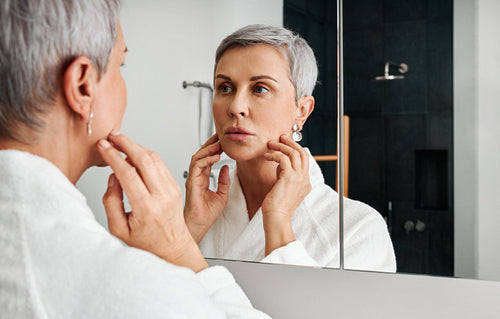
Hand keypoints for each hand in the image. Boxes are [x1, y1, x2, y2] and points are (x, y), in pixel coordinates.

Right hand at [97, 132, 207, 272]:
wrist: (172, 249)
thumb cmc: (146, 243)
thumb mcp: (119, 229)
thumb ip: (111, 201)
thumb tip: (113, 177)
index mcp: (146, 208)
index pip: (128, 173)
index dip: (113, 156)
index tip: (103, 146)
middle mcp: (161, 196)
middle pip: (144, 159)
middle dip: (126, 143)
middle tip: (112, 136)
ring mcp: (171, 190)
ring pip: (154, 158)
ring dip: (137, 146)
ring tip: (121, 141)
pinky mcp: (175, 187)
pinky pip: (161, 164)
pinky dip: (147, 154)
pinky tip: (136, 152)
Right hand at [184, 134, 229, 242]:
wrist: (199, 225)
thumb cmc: (206, 215)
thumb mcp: (221, 195)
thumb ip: (223, 181)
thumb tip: (225, 167)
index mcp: (202, 179)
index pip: (207, 159)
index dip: (214, 149)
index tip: (222, 141)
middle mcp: (196, 177)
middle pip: (201, 155)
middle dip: (210, 144)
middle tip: (220, 136)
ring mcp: (193, 179)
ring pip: (197, 158)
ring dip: (208, 149)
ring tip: (218, 144)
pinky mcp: (192, 183)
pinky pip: (197, 167)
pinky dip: (206, 160)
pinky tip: (215, 156)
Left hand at [261, 135, 311, 254]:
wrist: (276, 218)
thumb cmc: (276, 207)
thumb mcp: (284, 189)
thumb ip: (285, 176)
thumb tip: (280, 164)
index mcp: (305, 183)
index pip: (304, 160)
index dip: (295, 149)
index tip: (284, 145)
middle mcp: (304, 179)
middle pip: (302, 153)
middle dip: (291, 143)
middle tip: (280, 137)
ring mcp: (298, 178)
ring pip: (293, 153)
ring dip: (280, 146)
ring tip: (270, 144)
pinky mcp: (288, 178)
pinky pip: (282, 158)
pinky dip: (274, 155)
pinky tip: (266, 157)